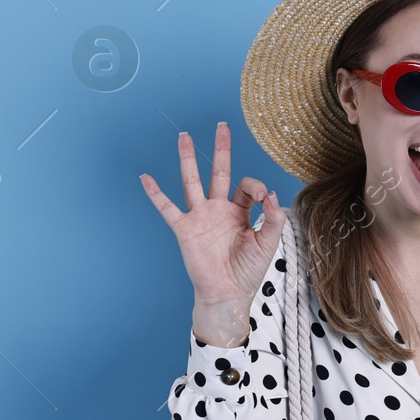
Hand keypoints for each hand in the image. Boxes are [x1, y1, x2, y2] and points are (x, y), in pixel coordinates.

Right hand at [140, 123, 284, 344]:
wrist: (227, 293)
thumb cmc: (248, 270)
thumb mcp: (267, 242)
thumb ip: (273, 217)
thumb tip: (270, 193)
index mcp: (240, 212)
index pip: (245, 186)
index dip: (255, 186)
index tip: (261, 196)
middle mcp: (219, 209)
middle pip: (219, 172)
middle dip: (221, 149)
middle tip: (221, 126)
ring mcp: (200, 217)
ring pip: (192, 181)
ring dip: (188, 159)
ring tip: (184, 136)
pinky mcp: (185, 229)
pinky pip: (167, 207)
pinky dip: (155, 193)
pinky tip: (146, 177)